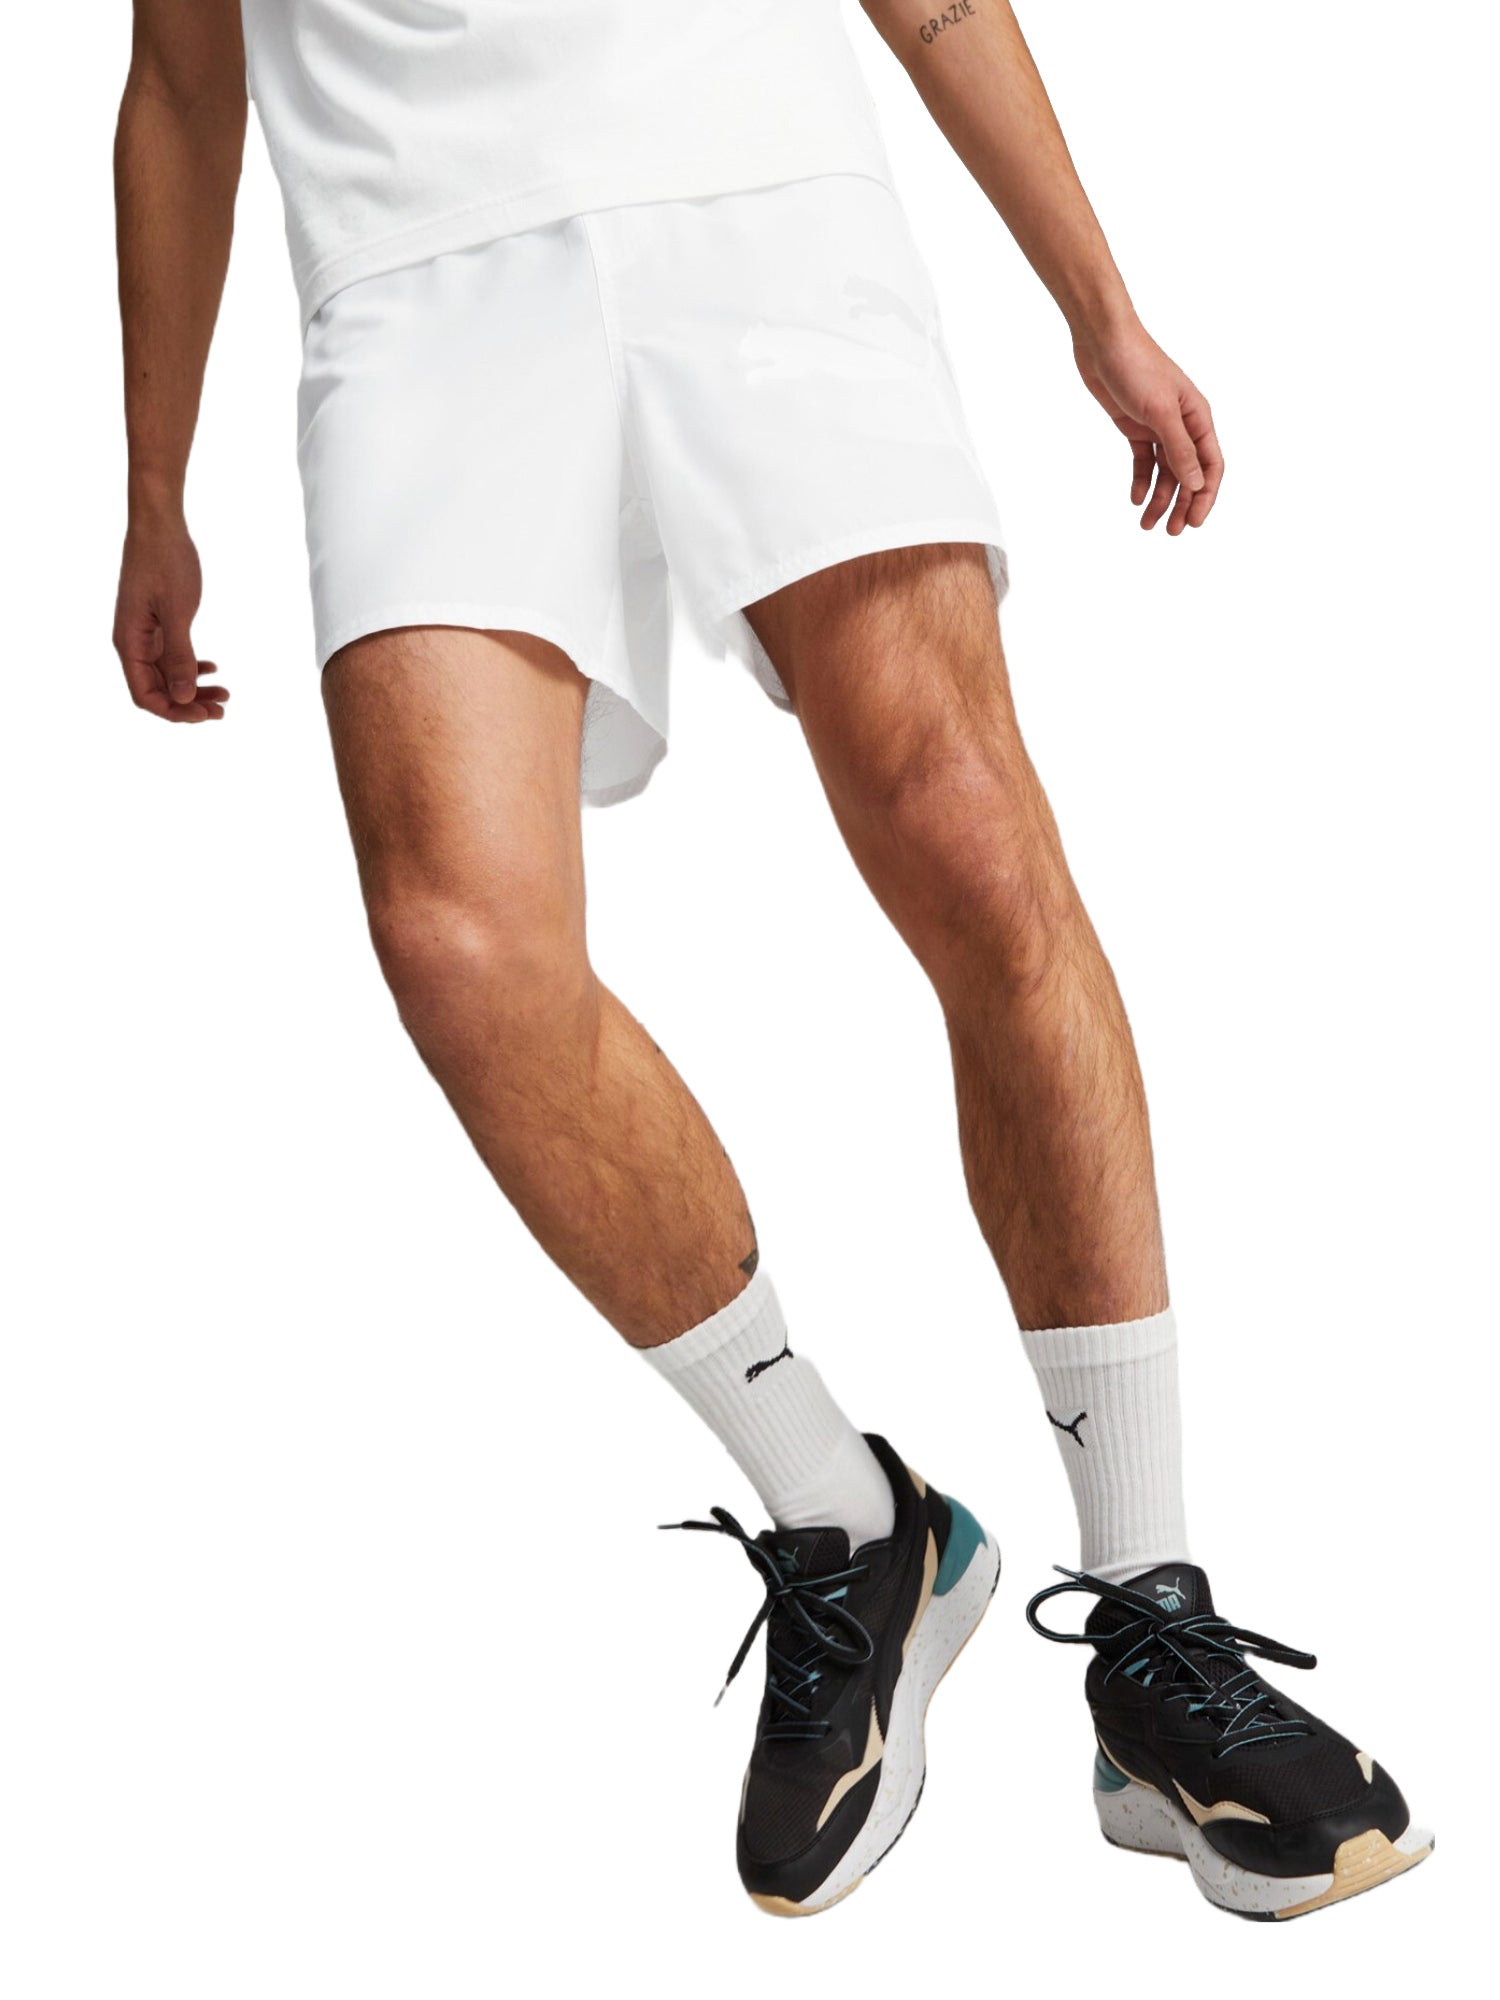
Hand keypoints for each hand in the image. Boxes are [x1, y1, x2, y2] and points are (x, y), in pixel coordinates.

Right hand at [112, 513, 229, 721]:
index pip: (145, 695)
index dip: (174, 712)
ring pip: (168, 675)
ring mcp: (145, 633)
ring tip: (226, 694)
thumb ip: (179, 657)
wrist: (160, 525)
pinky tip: (213, 668)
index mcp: (129, 643)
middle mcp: (133, 642)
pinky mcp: (158, 622)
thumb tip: (183, 698)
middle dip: (190, 704)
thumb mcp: (177, 612)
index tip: (206, 715)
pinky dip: (192, 666)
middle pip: (158, 689)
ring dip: (195, 688)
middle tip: (223, 710)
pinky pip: (172, 656)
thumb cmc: (165, 562)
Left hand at [1074, 317, 1222, 533]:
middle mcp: (1182, 424)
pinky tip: (1134, 499)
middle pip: (1188, 473)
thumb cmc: (1137, 367)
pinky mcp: (1135, 427)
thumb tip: (1197, 484)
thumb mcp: (1160, 412)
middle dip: (1182, 504)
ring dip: (1158, 498)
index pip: (1210, 465)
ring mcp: (1158, 426)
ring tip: (1147, 525)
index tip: (1194, 522)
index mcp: (1198, 417)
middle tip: (1170, 532)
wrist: (1102, 342)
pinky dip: (1141, 480)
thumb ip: (1179, 449)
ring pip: (1165, 471)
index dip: (1205, 496)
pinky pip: (1143, 461)